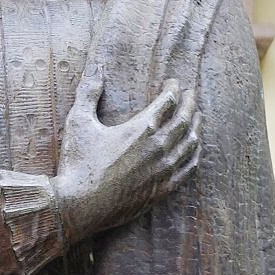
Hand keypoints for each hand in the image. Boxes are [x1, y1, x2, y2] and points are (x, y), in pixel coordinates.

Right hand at [52, 69, 199, 242]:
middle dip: (190, 103)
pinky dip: (195, 155)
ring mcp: (163, 171)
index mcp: (141, 129)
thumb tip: (94, 67)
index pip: (168, 101)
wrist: (79, 207)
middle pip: (184, 120)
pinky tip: (195, 150)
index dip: (173, 89)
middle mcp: (158, 148)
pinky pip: (188, 169)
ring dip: (196, 126)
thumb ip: (88, 93)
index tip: (172, 82)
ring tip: (197, 117)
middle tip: (191, 93)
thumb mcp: (78, 122)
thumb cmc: (77, 163)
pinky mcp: (162, 191)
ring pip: (191, 144)